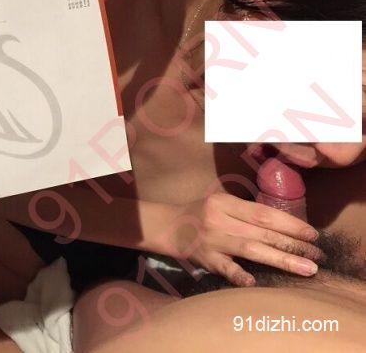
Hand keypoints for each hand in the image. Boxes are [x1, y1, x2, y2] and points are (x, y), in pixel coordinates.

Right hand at [172, 193, 322, 286]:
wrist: (168, 226)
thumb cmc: (201, 213)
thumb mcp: (221, 204)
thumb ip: (246, 211)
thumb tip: (285, 225)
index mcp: (225, 203)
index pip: (264, 213)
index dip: (290, 224)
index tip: (313, 234)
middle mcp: (220, 220)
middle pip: (262, 232)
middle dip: (294, 244)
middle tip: (318, 255)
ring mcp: (212, 240)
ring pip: (252, 249)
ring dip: (282, 259)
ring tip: (307, 269)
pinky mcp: (205, 258)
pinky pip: (225, 268)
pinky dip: (239, 275)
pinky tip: (255, 282)